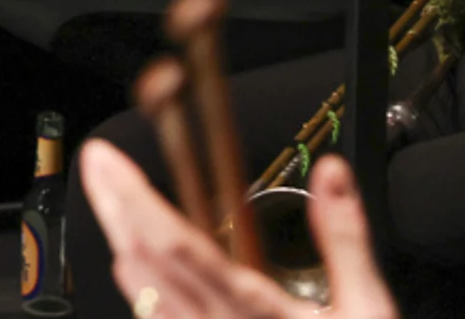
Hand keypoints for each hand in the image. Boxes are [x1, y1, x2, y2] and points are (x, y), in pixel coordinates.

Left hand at [80, 143, 395, 318]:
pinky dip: (140, 287)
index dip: (135, 200)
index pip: (178, 248)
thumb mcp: (368, 309)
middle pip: (146, 265)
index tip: (110, 161)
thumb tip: (331, 173)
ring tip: (109, 200)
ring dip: (121, 242)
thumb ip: (344, 240)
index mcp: (257, 314)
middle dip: (115, 208)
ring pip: (143, 297)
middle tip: (96, 164)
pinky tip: (134, 264)